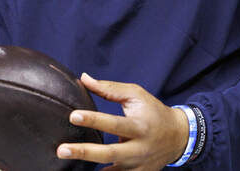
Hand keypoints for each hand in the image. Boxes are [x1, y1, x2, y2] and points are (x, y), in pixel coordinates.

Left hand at [57, 73, 188, 170]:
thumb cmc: (153, 112)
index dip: (93, 120)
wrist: (178, 137)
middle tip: (62, 149)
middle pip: (109, 153)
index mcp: (139, 126)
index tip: (73, 116)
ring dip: (88, 167)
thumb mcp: (136, 95)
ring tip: (65, 164)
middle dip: (84, 152)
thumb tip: (83, 78)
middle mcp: (139, 148)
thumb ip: (109, 88)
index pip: (113, 123)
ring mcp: (137, 165)